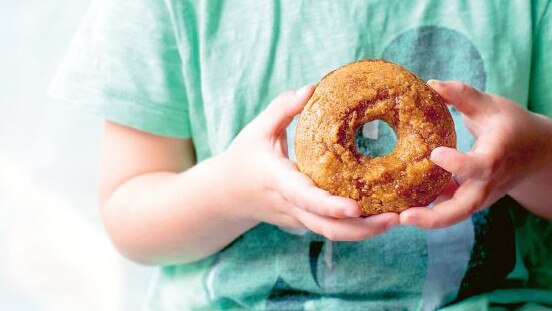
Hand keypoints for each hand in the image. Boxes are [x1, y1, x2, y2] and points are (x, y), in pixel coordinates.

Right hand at [222, 85, 398, 240]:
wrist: (226, 195)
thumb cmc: (244, 158)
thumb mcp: (257, 129)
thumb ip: (283, 108)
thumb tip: (312, 88)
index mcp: (278, 181)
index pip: (306, 198)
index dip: (331, 206)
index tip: (356, 208)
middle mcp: (291, 206)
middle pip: (328, 228)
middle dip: (363, 229)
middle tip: (395, 217)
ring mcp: (298, 218)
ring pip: (334, 234)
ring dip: (366, 232)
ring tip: (396, 218)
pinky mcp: (304, 221)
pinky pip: (332, 229)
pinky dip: (356, 228)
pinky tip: (380, 216)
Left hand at [400, 80, 551, 227]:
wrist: (536, 155)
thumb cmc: (511, 125)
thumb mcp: (490, 105)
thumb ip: (462, 95)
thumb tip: (430, 83)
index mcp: (495, 157)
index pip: (479, 167)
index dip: (458, 164)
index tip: (435, 153)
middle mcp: (487, 184)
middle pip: (462, 209)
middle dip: (434, 218)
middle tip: (403, 217)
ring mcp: (478, 197)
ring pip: (452, 216)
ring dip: (424, 220)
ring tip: (393, 218)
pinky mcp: (469, 200)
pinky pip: (447, 210)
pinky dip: (425, 211)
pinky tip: (398, 208)